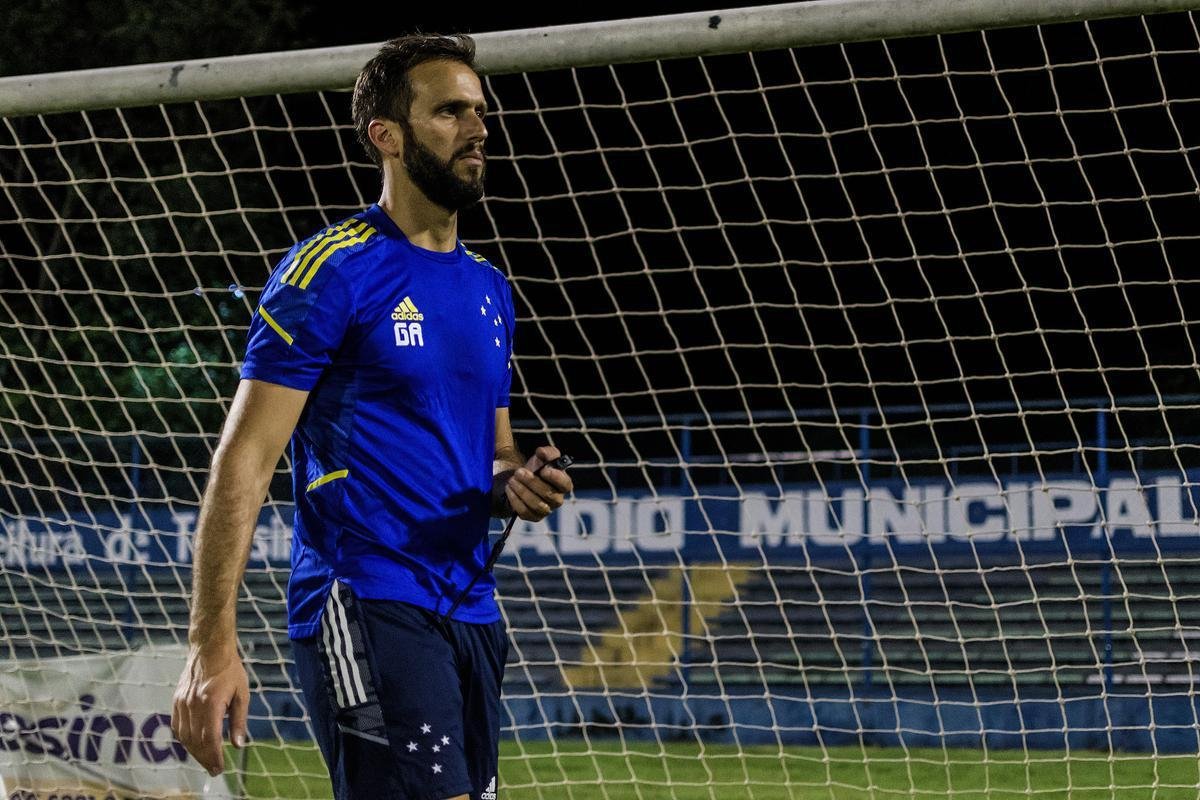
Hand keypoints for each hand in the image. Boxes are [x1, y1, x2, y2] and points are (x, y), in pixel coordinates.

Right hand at [171, 644, 248, 775]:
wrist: (209, 649)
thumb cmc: (230, 670)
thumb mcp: (242, 693)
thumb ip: (238, 720)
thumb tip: (238, 744)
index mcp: (211, 702)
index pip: (210, 738)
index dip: (214, 756)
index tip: (219, 769)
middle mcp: (193, 704)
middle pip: (196, 741)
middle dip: (205, 758)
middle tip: (214, 770)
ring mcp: (182, 702)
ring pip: (185, 736)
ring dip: (194, 752)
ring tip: (206, 760)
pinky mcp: (176, 700)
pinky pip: (177, 726)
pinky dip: (185, 739)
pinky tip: (193, 745)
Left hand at [505, 445, 573, 521]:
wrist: (520, 480)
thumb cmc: (535, 468)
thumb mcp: (541, 457)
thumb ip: (546, 452)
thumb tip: (542, 452)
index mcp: (563, 484)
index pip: (566, 484)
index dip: (556, 478)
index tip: (544, 470)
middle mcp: (557, 499)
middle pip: (548, 494)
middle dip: (532, 482)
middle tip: (518, 472)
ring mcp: (545, 510)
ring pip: (536, 504)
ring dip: (522, 491)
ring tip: (511, 480)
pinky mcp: (532, 517)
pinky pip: (524, 512)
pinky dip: (515, 500)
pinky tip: (509, 490)